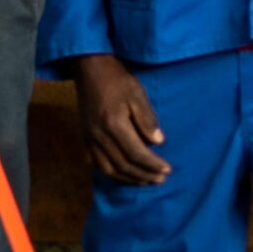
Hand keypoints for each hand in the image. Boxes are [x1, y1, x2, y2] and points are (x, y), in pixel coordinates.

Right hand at [72, 53, 169, 184]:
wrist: (91, 70)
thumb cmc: (118, 80)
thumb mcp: (137, 94)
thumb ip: (147, 118)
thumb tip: (159, 142)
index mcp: (113, 125)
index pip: (136, 153)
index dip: (152, 164)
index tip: (168, 169)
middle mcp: (98, 136)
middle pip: (123, 164)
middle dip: (144, 174)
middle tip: (161, 179)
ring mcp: (89, 139)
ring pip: (108, 169)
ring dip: (128, 178)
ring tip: (146, 181)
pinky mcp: (84, 138)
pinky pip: (96, 164)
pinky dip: (111, 173)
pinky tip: (123, 175)